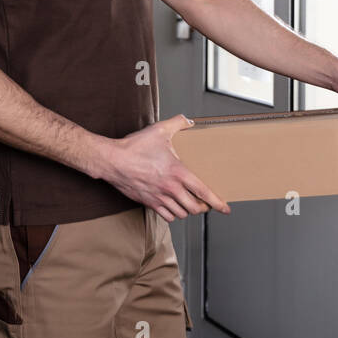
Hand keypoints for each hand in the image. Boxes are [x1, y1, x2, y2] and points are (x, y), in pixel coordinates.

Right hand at [98, 114, 231, 220]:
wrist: (112, 161)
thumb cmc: (134, 147)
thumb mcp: (159, 130)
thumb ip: (177, 124)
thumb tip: (188, 121)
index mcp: (178, 172)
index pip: (204, 192)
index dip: (217, 202)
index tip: (225, 208)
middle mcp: (171, 188)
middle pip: (195, 207)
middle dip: (203, 207)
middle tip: (205, 203)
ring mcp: (159, 197)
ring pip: (182, 213)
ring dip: (188, 211)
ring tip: (190, 204)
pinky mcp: (148, 202)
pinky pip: (167, 216)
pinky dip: (173, 214)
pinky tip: (173, 207)